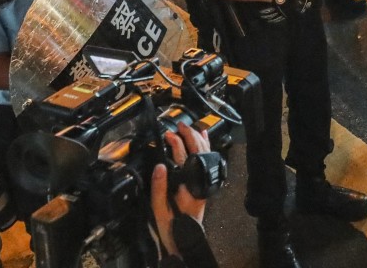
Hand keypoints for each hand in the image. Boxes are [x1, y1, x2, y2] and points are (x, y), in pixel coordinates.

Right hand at [151, 123, 209, 255]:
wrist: (185, 240)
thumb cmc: (172, 226)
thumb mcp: (159, 209)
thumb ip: (159, 188)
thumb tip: (159, 166)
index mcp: (189, 185)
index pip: (184, 157)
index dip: (176, 143)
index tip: (168, 135)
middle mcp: (200, 181)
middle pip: (198, 152)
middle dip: (189, 136)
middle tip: (179, 125)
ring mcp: (204, 182)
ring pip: (205, 154)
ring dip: (198, 139)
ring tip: (190, 127)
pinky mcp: (203, 184)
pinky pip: (207, 161)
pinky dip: (205, 148)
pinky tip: (204, 139)